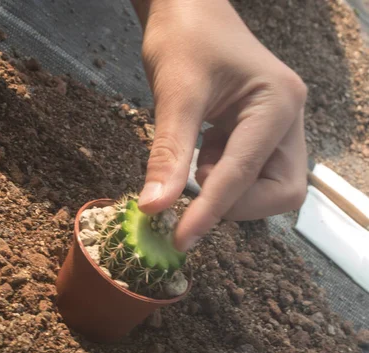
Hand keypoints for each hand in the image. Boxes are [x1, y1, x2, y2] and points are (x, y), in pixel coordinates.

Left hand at [132, 0, 306, 250]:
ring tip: (201, 157)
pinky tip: (206, 151)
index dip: (210, 212)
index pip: (244, 174)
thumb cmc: (185, 36)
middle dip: (237, 202)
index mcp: (277, 102)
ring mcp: (281, 129)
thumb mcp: (175, 94)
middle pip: (280, 193)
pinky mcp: (265, 136)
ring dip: (231, 190)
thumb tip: (154, 208)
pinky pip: (254, 176)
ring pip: (270, 190)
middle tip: (199, 185)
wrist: (189, 8)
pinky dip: (225, 178)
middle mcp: (289, 119)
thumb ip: (168, 154)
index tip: (181, 239)